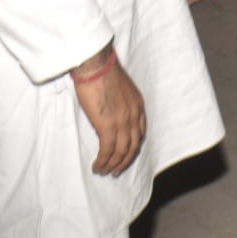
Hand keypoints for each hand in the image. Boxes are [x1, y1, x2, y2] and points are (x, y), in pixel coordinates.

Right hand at [72, 51, 146, 176]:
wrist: (96, 66)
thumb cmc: (103, 72)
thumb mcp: (120, 88)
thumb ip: (120, 103)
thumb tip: (111, 112)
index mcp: (137, 105)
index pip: (140, 132)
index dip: (133, 146)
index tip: (125, 154)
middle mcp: (134, 115)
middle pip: (133, 145)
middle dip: (124, 160)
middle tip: (115, 170)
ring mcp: (122, 121)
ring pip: (121, 151)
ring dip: (113, 164)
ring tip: (104, 171)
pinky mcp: (108, 125)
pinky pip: (107, 150)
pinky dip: (103, 161)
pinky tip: (97, 166)